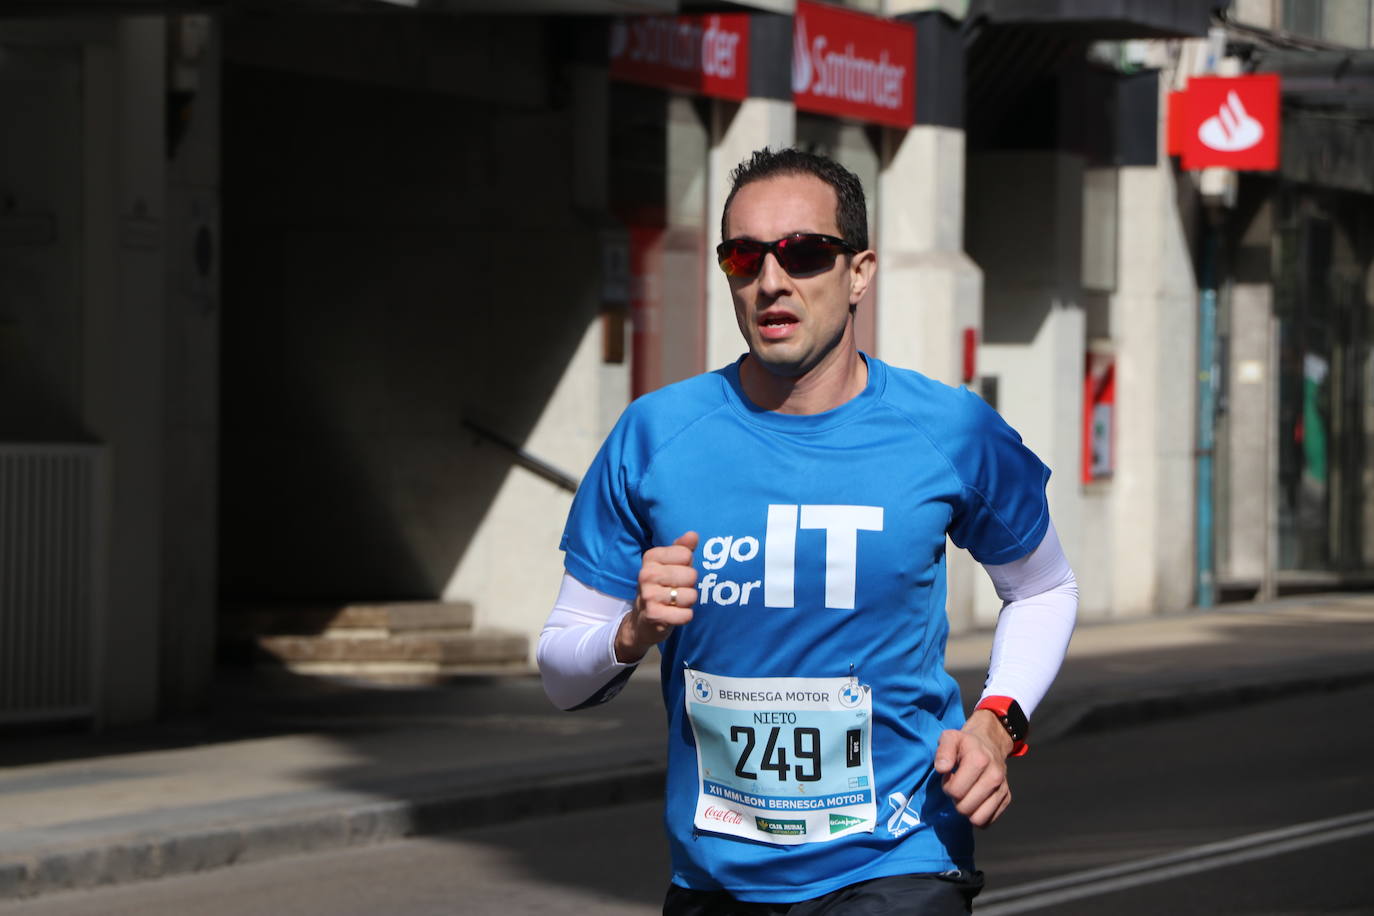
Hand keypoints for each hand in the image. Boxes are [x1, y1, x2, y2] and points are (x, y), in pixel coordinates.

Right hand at [614, 531, 698, 663]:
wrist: (641, 620)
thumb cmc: (661, 587)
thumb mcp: (670, 564)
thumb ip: (682, 548)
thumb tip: (693, 535)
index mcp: (651, 558)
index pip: (686, 554)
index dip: (687, 566)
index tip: (676, 573)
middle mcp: (646, 574)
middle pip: (691, 575)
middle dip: (689, 585)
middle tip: (676, 590)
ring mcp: (649, 595)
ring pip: (691, 596)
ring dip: (687, 602)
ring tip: (674, 603)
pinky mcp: (654, 615)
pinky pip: (686, 614)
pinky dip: (684, 616)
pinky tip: (673, 614)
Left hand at [934, 710, 1014, 827]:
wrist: (991, 744)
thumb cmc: (965, 744)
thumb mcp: (950, 738)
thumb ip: (943, 751)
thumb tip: (942, 769)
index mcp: (979, 760)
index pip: (956, 791)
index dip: (946, 786)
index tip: (950, 776)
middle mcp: (995, 776)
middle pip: (965, 807)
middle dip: (955, 799)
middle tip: (957, 785)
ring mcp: (1003, 789)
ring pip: (978, 819)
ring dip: (966, 809)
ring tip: (966, 794)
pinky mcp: (1007, 799)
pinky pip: (987, 821)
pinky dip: (977, 814)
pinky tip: (975, 799)